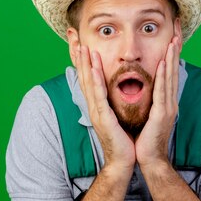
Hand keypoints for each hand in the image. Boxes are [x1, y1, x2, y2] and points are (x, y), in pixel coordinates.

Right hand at [73, 44, 135, 173]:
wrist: (124, 161)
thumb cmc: (124, 140)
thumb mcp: (118, 116)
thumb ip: (115, 103)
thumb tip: (118, 90)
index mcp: (98, 106)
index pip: (89, 79)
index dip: (84, 62)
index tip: (81, 45)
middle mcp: (94, 107)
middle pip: (85, 78)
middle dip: (81, 58)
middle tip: (76, 39)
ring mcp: (97, 113)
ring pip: (89, 84)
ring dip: (87, 65)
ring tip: (85, 48)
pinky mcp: (104, 119)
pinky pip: (99, 98)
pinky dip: (96, 82)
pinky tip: (94, 70)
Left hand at [135, 37, 180, 167]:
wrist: (149, 159)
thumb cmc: (145, 139)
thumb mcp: (147, 114)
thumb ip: (148, 101)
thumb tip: (144, 89)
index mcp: (165, 100)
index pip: (169, 72)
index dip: (171, 53)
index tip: (172, 35)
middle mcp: (169, 101)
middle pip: (173, 70)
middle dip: (175, 49)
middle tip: (177, 29)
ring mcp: (167, 107)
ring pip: (170, 77)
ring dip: (172, 57)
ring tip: (174, 39)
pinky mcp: (162, 114)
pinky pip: (163, 91)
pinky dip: (164, 76)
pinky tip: (165, 63)